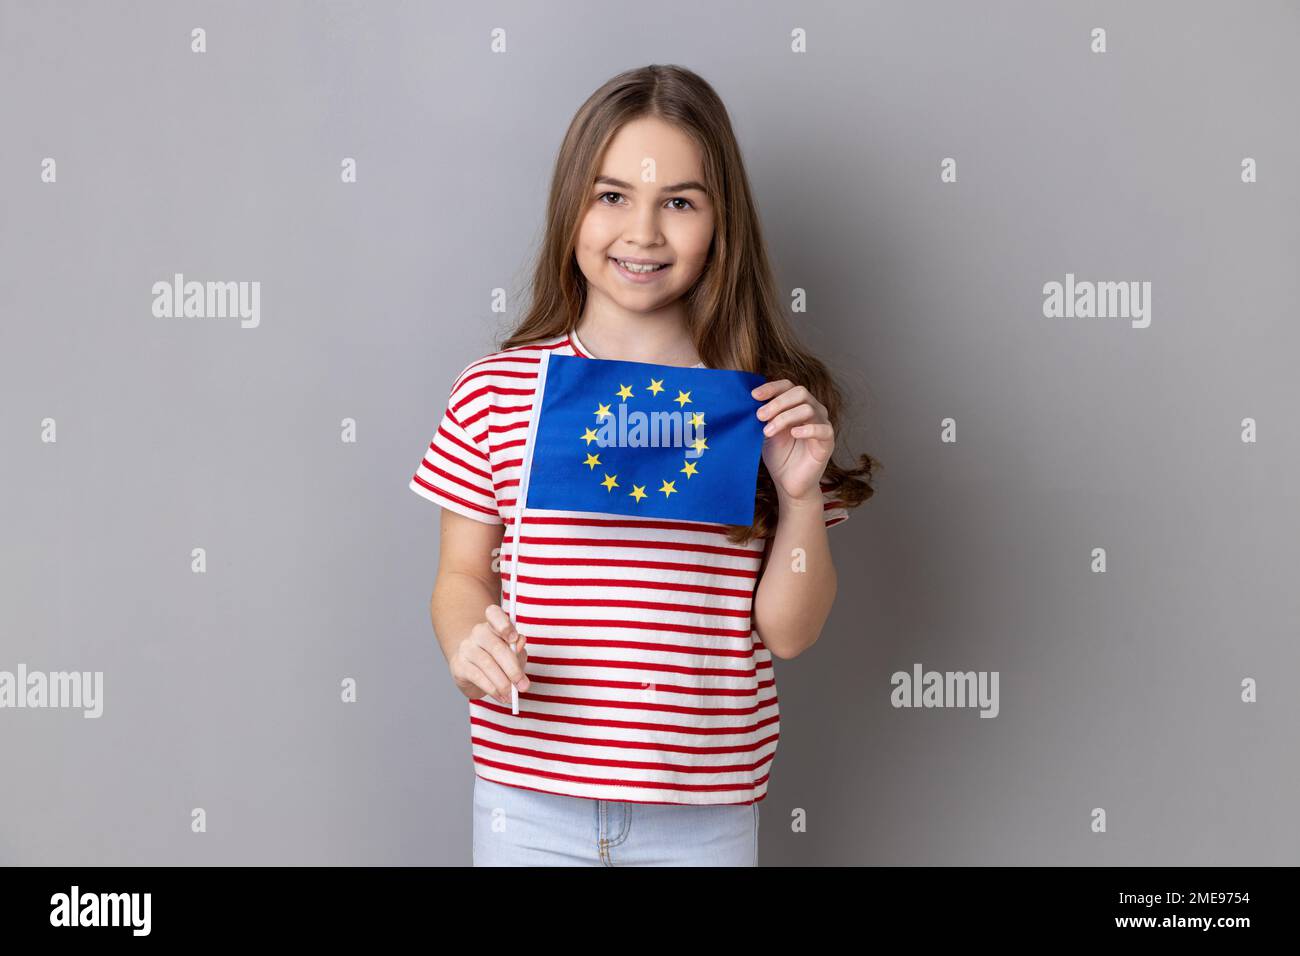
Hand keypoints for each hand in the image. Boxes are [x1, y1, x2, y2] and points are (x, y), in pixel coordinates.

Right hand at [449, 604, 529, 705]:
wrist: (471, 665)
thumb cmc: (498, 657)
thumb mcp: (513, 652)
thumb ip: (518, 648)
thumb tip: (520, 643)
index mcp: (493, 624)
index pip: (494, 614)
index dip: (504, 624)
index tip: (514, 638)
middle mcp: (478, 633)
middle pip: (496, 647)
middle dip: (513, 669)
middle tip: (523, 686)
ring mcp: (466, 648)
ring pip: (487, 665)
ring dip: (503, 683)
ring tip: (512, 695)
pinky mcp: (459, 666)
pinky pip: (478, 677)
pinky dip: (492, 690)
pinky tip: (501, 697)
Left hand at [752, 379, 834, 500]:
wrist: (788, 483)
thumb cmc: (779, 456)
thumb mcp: (766, 431)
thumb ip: (763, 416)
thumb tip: (749, 400)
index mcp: (797, 405)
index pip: (788, 386)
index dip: (772, 387)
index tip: (754, 396)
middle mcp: (813, 410)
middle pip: (800, 392)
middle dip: (777, 402)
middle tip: (759, 416)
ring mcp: (822, 425)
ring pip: (808, 408)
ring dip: (784, 417)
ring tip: (768, 431)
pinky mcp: (828, 442)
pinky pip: (822, 429)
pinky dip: (807, 429)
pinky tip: (793, 433)